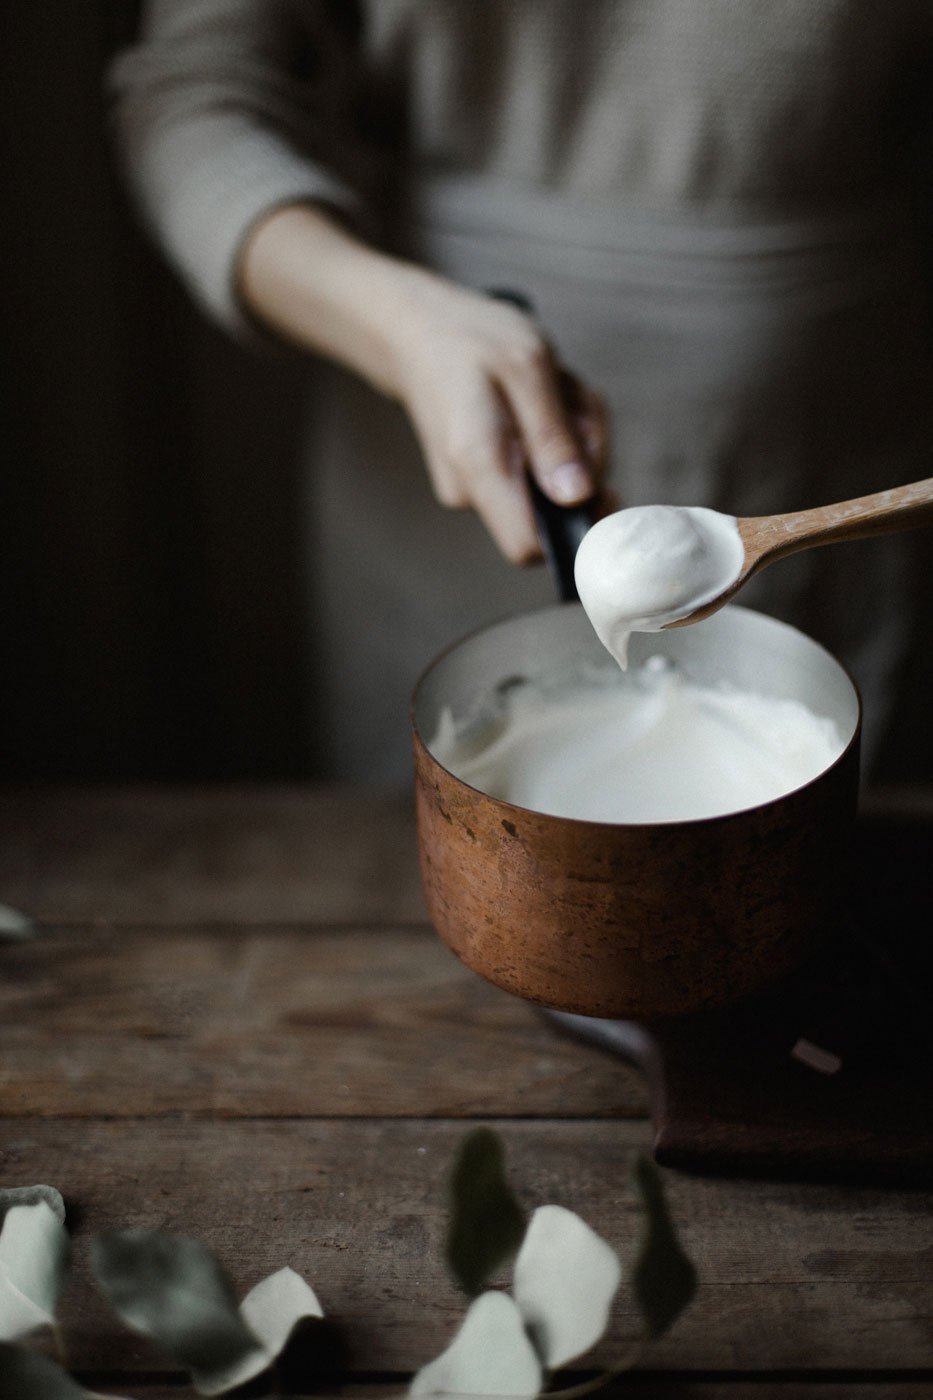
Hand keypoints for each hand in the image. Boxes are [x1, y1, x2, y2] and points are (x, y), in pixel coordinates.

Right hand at [379, 274, 608, 560]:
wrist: (417, 331)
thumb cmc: (469, 339)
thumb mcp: (526, 366)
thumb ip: (552, 436)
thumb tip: (577, 497)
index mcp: (480, 465)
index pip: (529, 546)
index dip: (576, 531)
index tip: (604, 488)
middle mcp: (474, 489)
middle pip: (556, 513)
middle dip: (585, 460)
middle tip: (573, 403)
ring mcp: (479, 487)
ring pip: (555, 488)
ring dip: (575, 439)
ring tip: (555, 390)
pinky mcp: (488, 478)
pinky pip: (542, 471)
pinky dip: (558, 436)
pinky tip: (544, 399)